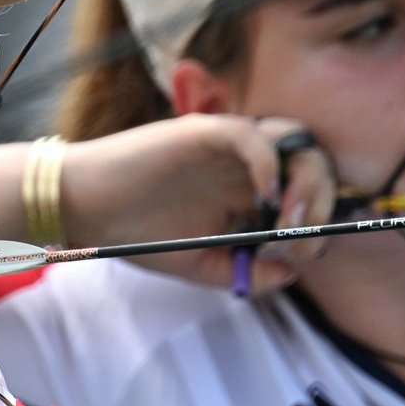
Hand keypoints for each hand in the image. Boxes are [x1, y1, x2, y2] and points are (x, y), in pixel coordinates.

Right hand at [59, 115, 335, 292]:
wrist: (82, 211)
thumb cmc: (134, 233)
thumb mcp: (199, 263)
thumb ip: (244, 271)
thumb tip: (290, 273)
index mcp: (245, 192)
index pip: (305, 193)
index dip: (317, 222)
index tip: (299, 256)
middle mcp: (243, 164)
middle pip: (310, 164)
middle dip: (322, 202)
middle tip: (300, 238)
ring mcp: (225, 146)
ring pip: (293, 141)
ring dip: (306, 180)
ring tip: (289, 218)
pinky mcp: (202, 132)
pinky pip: (252, 135)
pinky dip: (269, 164)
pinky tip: (263, 198)